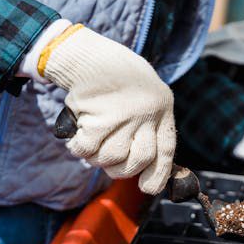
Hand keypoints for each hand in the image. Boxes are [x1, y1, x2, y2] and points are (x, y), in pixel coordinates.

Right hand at [40, 24, 174, 194]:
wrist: (89, 55)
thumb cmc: (117, 77)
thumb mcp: (145, 95)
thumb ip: (149, 124)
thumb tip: (144, 167)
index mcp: (162, 108)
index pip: (166, 150)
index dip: (158, 174)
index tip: (147, 188)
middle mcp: (147, 113)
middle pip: (140, 160)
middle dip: (122, 169)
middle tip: (110, 161)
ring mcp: (124, 116)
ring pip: (113, 158)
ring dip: (98, 158)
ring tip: (92, 144)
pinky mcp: (99, 117)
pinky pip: (89, 149)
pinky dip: (80, 149)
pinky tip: (77, 139)